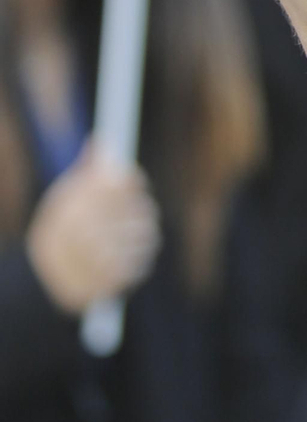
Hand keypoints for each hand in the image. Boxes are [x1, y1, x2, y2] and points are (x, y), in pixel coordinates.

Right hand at [25, 151, 161, 313]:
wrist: (44, 281)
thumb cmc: (57, 232)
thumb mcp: (62, 197)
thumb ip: (86, 169)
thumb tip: (101, 140)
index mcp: (76, 207)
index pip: (122, 182)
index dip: (131, 180)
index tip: (131, 183)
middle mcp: (89, 232)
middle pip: (140, 207)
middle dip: (138, 206)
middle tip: (130, 211)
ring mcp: (103, 258)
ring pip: (147, 232)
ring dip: (142, 231)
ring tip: (126, 233)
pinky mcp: (116, 278)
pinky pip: (144, 258)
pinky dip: (139, 255)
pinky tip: (123, 254)